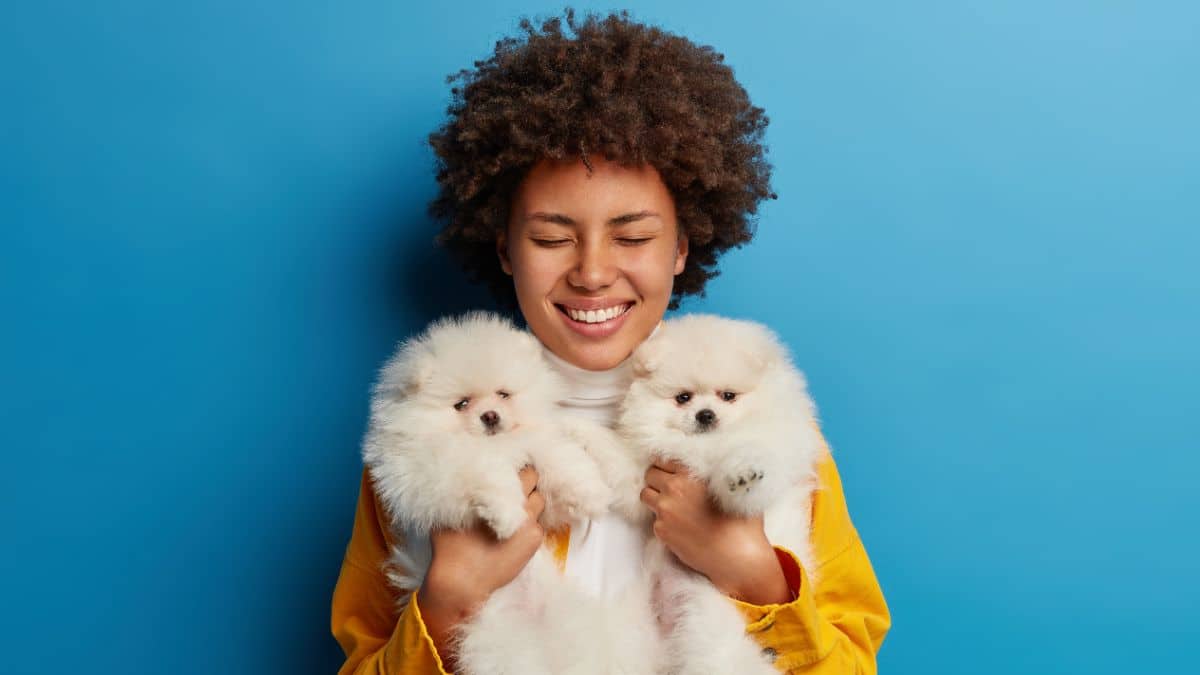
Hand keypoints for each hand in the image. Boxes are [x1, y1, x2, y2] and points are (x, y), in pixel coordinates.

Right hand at [419, 465, 544, 661]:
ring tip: (518, 508)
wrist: (462, 581)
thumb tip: (460, 478)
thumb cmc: (449, 547)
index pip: (513, 463)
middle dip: (525, 477)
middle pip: (531, 475)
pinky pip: (539, 521)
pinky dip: (531, 521)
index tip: (507, 464)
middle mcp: (514, 499)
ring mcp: (528, 519)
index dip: (511, 462)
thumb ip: (459, 492)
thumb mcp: (448, 512)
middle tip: (515, 484)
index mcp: (492, 488)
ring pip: (539, 498)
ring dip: (531, 499)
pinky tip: (518, 528)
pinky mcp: (535, 537)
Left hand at [641, 458, 791, 604]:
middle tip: (670, 488)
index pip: (664, 459)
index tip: (672, 471)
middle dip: (658, 479)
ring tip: (671, 505)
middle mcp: (674, 488)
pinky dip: (663, 520)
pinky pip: (654, 519)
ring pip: (646, 495)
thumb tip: (715, 466)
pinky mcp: (661, 530)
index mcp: (691, 473)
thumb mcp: (734, 487)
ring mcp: (665, 510)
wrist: (737, 556)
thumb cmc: (741, 523)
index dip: (668, 466)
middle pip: (650, 474)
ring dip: (655, 497)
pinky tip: (680, 527)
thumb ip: (717, 473)